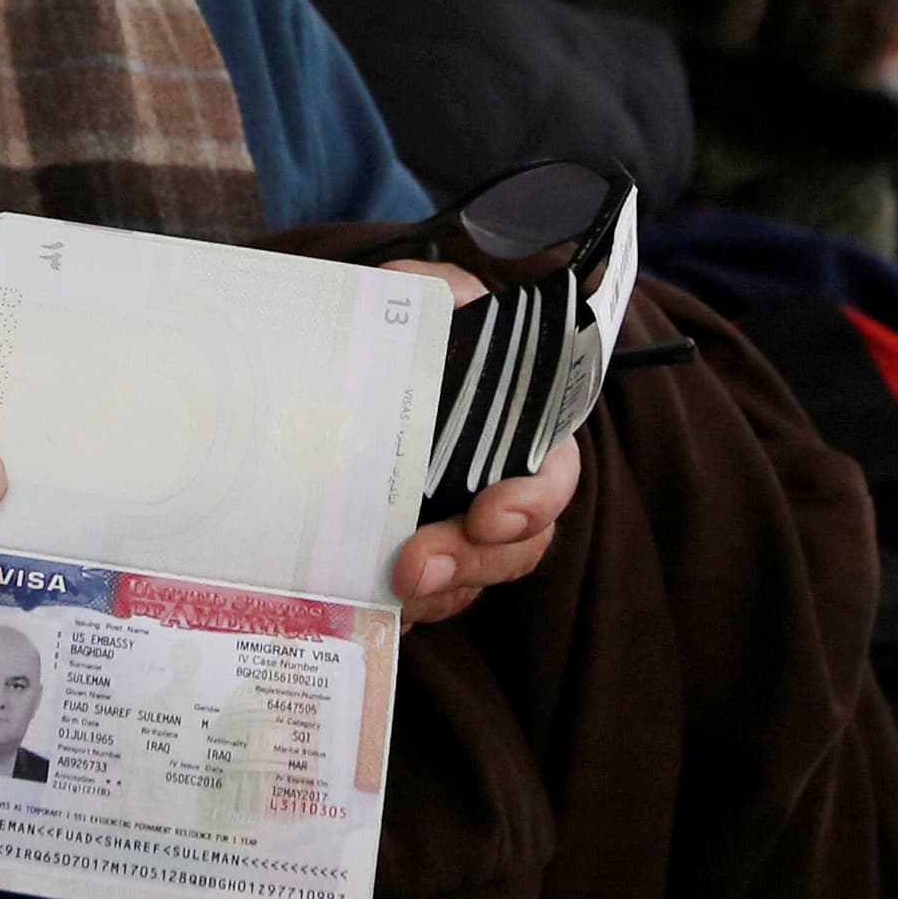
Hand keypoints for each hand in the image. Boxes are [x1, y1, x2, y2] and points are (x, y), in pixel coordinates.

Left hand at [375, 259, 581, 626]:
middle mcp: (499, 487)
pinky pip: (419, 601)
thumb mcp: (422, 293)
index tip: (488, 514)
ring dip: (433, 592)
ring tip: (388, 589)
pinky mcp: (410, 557)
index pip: (550, 478)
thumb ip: (439, 291)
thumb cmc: (403, 330)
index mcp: (520, 429)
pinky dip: (398, 608)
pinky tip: (361, 605)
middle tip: (415, 568)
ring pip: (467, 581)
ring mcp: (456, 528)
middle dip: (471, 562)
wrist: (347, 364)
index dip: (530, 503)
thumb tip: (443, 297)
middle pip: (512, 547)